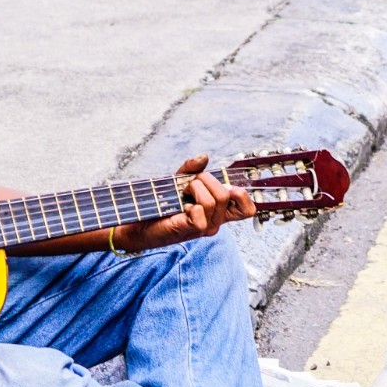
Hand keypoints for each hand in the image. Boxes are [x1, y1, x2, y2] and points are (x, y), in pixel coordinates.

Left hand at [111, 154, 256, 252]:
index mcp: (218, 212)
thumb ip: (191, 169)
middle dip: (206, 179)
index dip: (243, 195)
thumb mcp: (178, 181)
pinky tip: (180, 207)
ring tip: (181, 193)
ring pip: (213, 200)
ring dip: (194, 188)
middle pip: (228, 194)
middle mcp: (216, 221)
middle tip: (189, 184)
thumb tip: (203, 157)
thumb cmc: (160, 204)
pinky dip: (189, 203)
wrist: (138, 222)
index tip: (225, 184)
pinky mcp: (191, 230)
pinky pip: (200, 212)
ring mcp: (205, 228)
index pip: (248, 209)